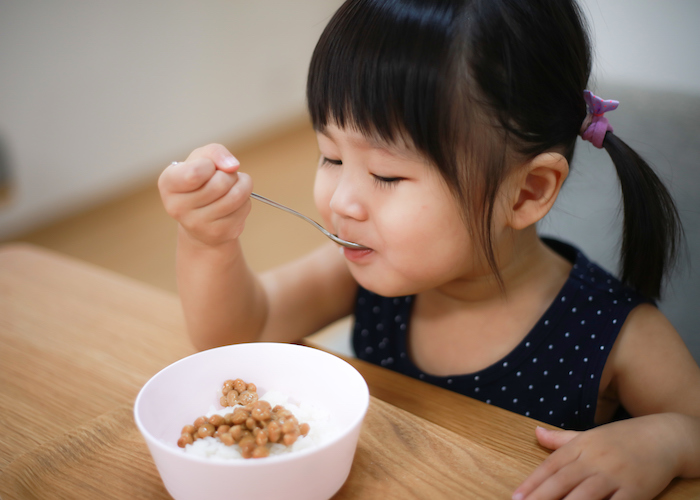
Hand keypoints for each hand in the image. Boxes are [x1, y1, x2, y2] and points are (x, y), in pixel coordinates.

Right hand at [158, 144, 252, 246]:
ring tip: (232, 187)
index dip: (210, 164)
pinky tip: (233, 204)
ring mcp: (198, 224)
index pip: (196, 172)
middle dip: (229, 175)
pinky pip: (243, 208)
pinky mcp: (219, 234)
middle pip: (221, 183)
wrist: (201, 219)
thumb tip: (232, 166)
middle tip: (223, 178)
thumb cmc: (201, 181)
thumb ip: (215, 152)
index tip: (208, 167)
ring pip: (236, 195)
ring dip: (242, 185)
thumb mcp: (202, 158)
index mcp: (168, 184)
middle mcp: (177, 207)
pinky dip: (245, 201)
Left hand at [512, 414, 682, 499]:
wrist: (663, 436)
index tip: (516, 496)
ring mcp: (614, 475)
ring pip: (585, 494)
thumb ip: (561, 439)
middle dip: (541, 496)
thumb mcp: (589, 434)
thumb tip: (536, 432)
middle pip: (562, 481)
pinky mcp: (635, 490)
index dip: (532, 482)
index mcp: (581, 446)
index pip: (550, 466)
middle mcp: (594, 459)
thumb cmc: (622, 438)